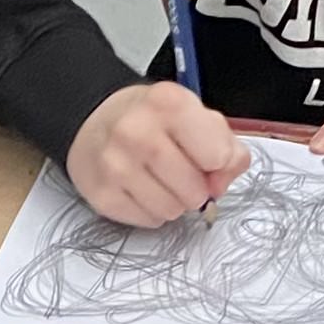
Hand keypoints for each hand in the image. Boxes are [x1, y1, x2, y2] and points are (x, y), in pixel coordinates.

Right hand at [68, 83, 247, 225]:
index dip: (218, 162)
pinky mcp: (102, 193)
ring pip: (172, 210)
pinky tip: (141, 189)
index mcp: (168, 103)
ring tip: (160, 180)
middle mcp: (136, 130)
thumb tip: (220, 185)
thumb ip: (227, 148)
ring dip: (175, 202)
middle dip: (197, 189)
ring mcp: (115, 164)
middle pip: (195, 190)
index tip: (206, 156)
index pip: (218, 156)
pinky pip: (149, 220)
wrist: (96, 123)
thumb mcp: (196, 117)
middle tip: (181, 172)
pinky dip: (152, 211)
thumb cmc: (153, 121)